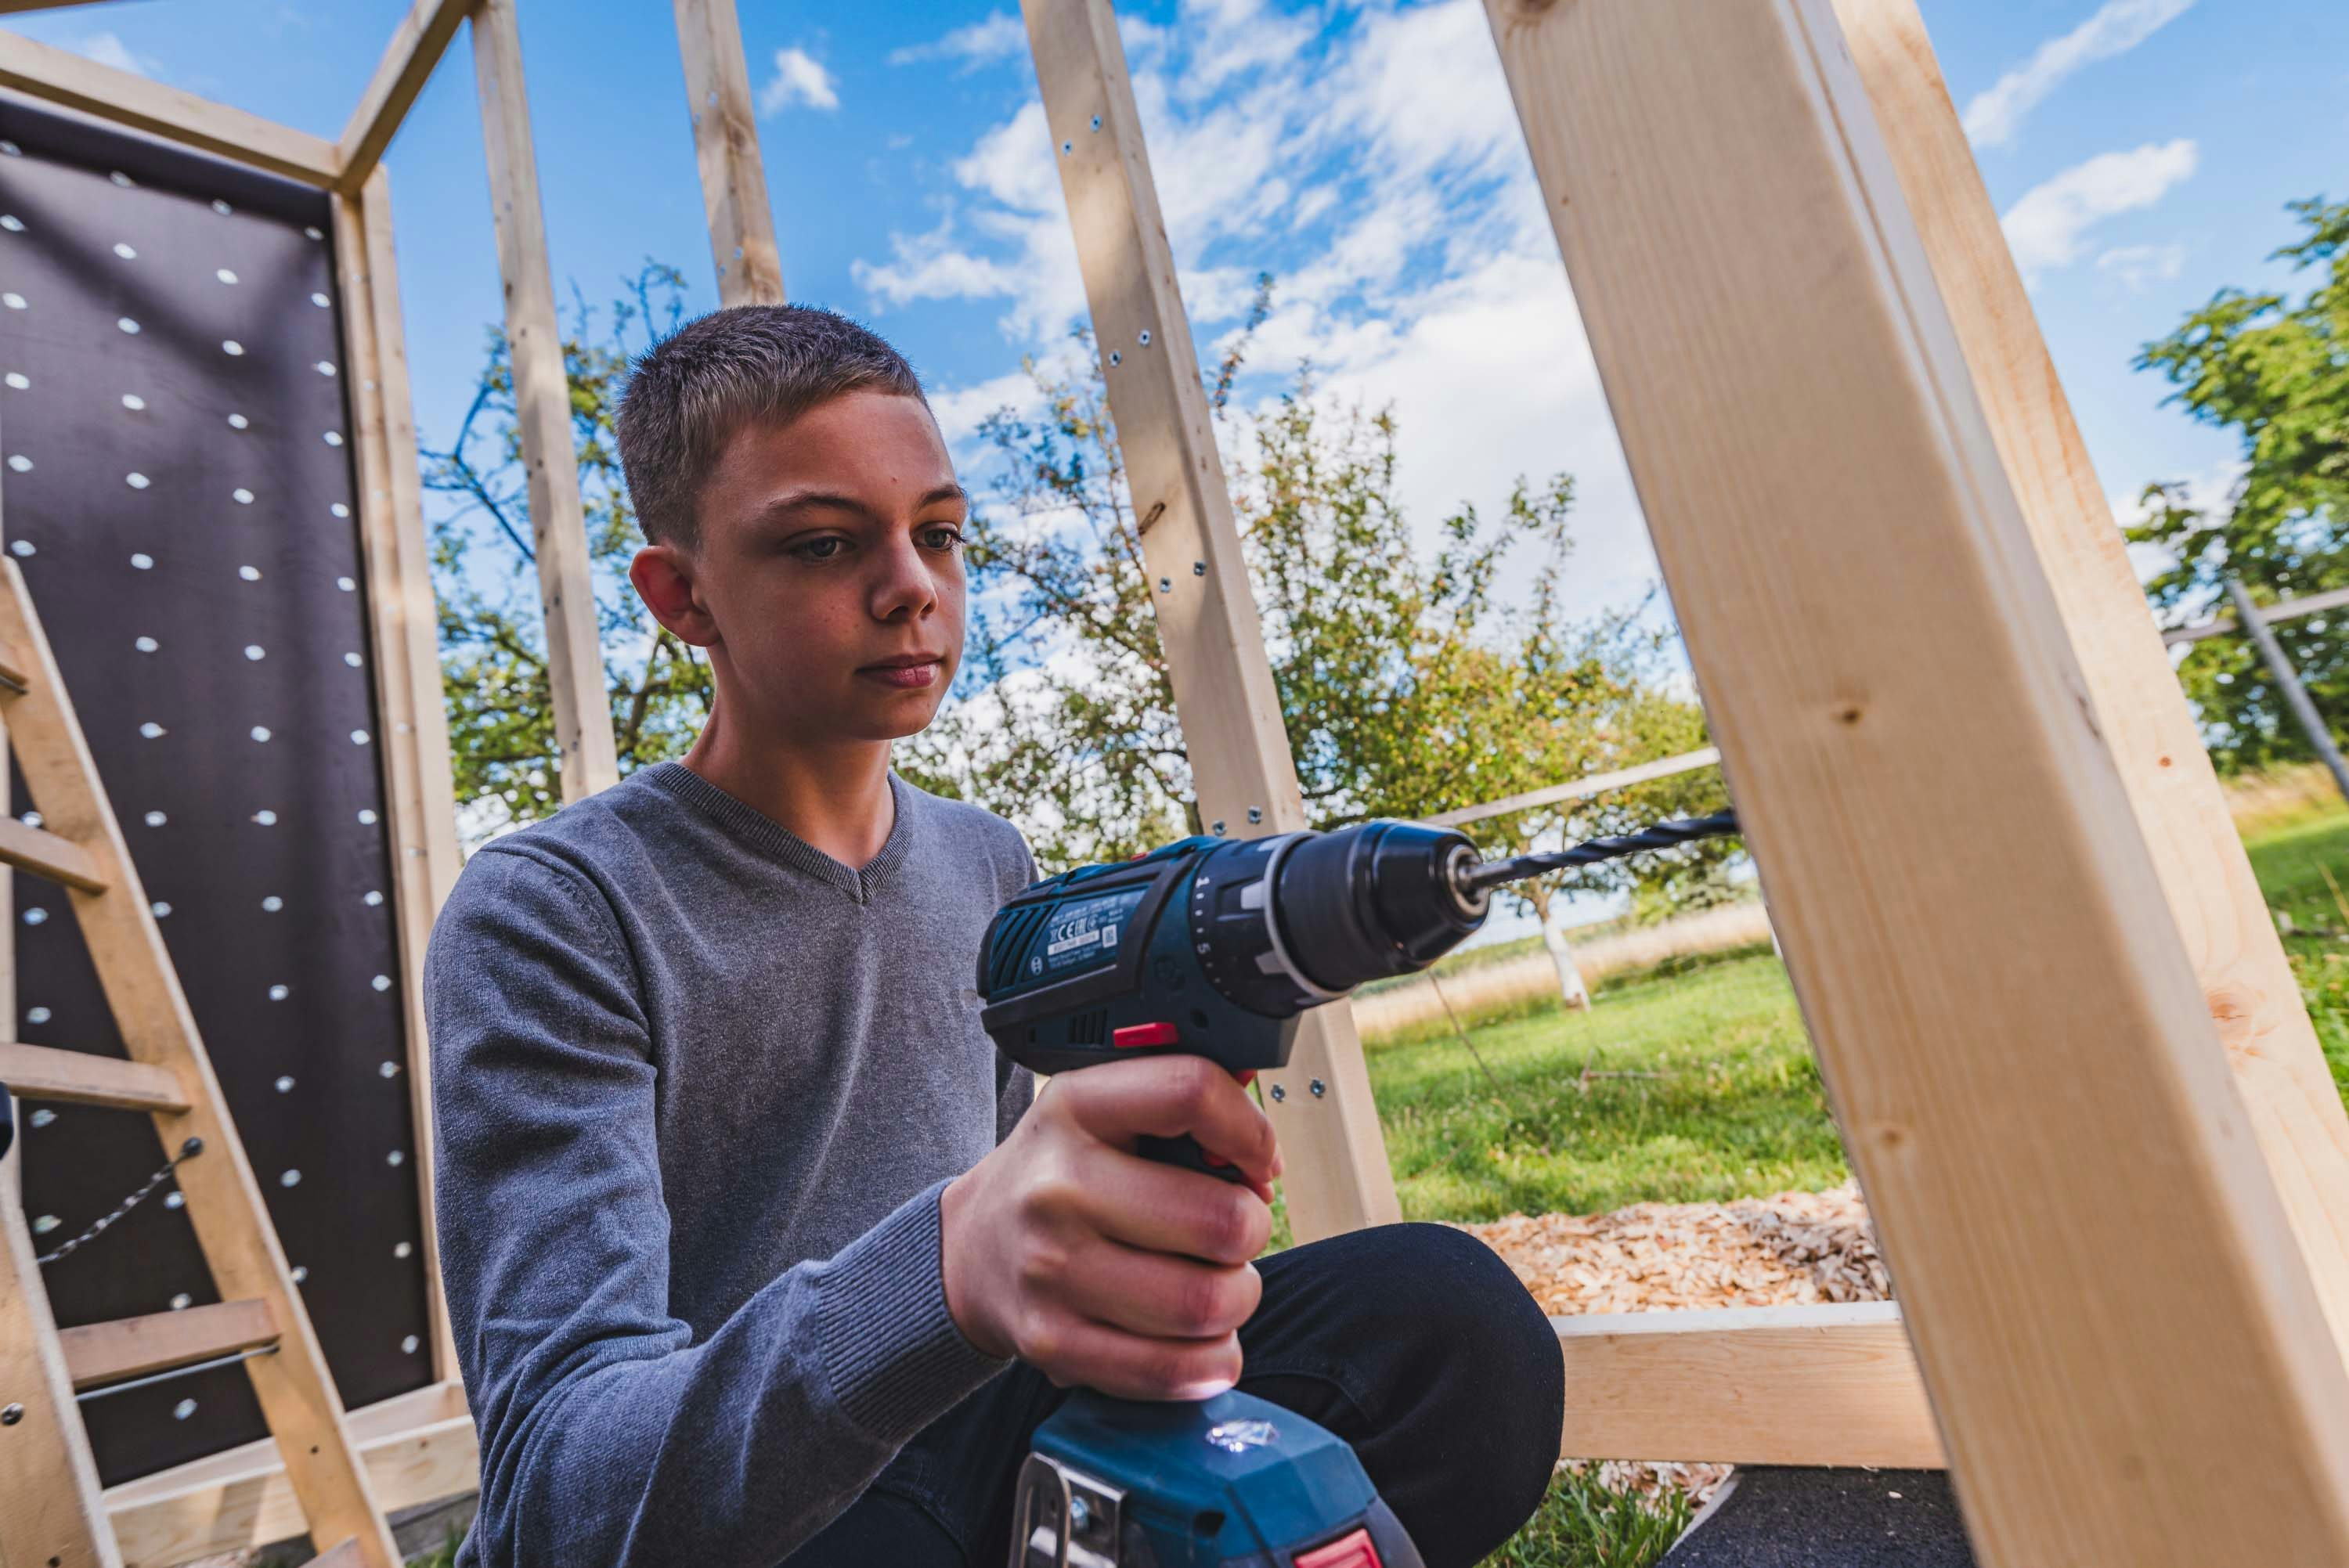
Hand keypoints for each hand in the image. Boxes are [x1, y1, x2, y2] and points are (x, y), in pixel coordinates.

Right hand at [939, 1054, 1281, 1400]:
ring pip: (1207, 1304)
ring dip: (1236, 1299)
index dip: (1251, 1132)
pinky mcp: (1054, 1343)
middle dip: (1251, 1232)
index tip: (1258, 1161)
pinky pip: (1173, 1370)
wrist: (970, 1250)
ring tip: (1214, 1283)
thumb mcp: (1100, 1112)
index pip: (1189, 1092)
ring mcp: (1052, 1271)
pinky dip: (1210, 1360)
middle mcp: (1057, 1187)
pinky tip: (1201, 1338)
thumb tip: (1262, 1158)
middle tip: (1231, 1232)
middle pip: (1220, 1222)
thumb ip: (1181, 1111)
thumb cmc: (1060, 1176)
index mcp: (1075, 1108)